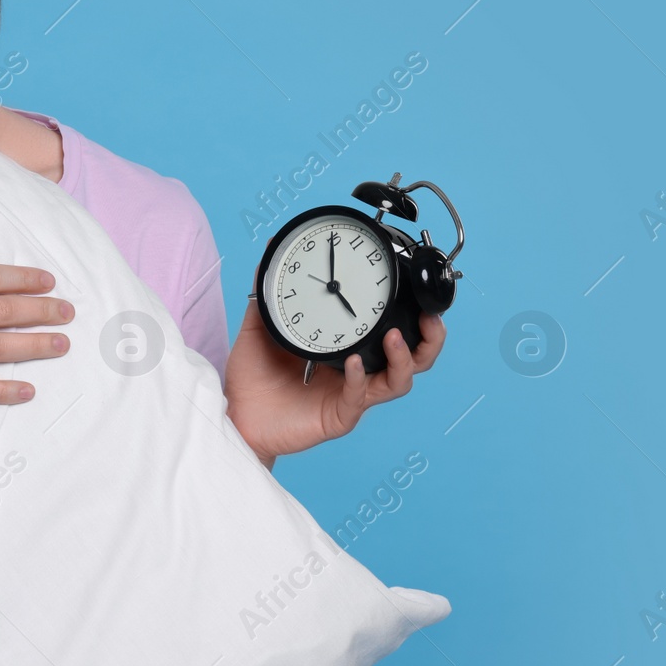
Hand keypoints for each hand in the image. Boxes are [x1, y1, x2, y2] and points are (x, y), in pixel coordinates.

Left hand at [223, 266, 445, 467]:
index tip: (415, 287)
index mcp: (347, 348)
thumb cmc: (252, 377)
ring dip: (403, 358)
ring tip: (396, 338)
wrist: (235, 415)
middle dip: (430, 339)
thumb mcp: (259, 327)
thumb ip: (267, 293)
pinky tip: (354, 363)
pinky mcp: (338, 416)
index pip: (391, 329)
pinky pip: (358, 398)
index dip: (411, 313)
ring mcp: (350, 395)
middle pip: (413, 358)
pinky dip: (359, 378)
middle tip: (431, 318)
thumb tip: (270, 248)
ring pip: (398, 381)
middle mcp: (357, 372)